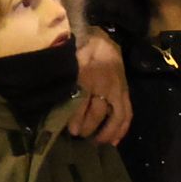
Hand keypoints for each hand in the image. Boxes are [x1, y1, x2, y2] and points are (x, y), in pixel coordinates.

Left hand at [69, 29, 131, 144]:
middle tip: (79, 135)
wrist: (102, 39)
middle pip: (99, 111)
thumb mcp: (69, 63)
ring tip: (97, 142)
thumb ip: (63, 81)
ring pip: (116, 115)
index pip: (83, 101)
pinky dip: (122, 129)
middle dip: (89, 126)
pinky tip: (114, 141)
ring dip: (107, 131)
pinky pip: (127, 113)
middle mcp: (105, 84)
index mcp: (88, 75)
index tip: (71, 130)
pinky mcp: (125, 92)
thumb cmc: (80, 51)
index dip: (78, 118)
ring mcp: (117, 89)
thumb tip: (53, 101)